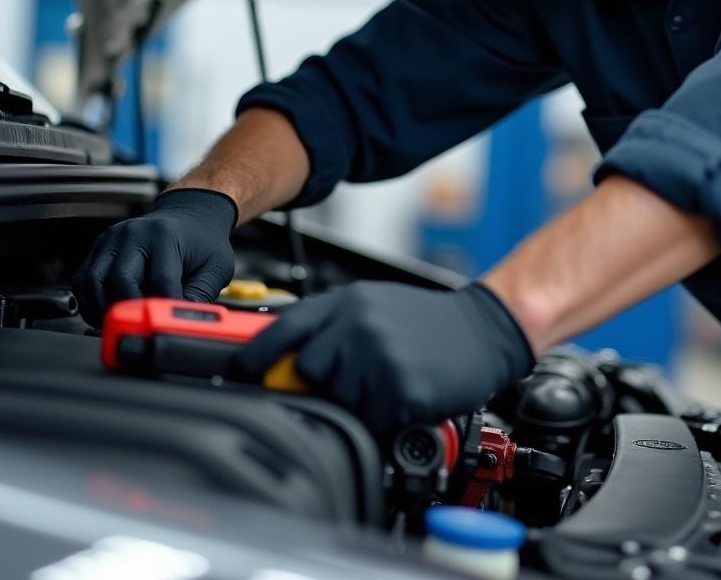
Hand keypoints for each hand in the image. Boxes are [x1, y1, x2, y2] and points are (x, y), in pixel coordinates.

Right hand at [72, 188, 236, 325]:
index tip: (163, 325)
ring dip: (102, 309)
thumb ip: (200, 293)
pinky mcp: (99, 246)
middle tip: (138, 326)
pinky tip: (105, 310)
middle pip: (121, 280)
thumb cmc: (201, 241)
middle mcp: (134, 234)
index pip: (160, 280)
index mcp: (166, 236)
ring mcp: (113, 239)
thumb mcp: (216, 265)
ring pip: (94, 281)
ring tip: (120, 322)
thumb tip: (179, 322)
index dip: (161, 308)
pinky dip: (89, 300)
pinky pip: (83, 278)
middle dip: (129, 310)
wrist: (189, 216)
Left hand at [234, 281, 534, 434]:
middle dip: (321, 382)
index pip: (283, 328)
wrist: (484, 329)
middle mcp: (358, 323)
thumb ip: (332, 324)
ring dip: (355, 402)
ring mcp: (378, 355)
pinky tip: (400, 399)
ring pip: (336, 398)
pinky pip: (368, 419)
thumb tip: (286, 355)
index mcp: (348, 301)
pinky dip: (380, 418)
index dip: (252, 356)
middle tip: (352, 379)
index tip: (236, 375)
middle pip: (306, 369)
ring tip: (383, 385)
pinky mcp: (399, 387)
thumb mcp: (375, 305)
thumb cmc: (428, 321)